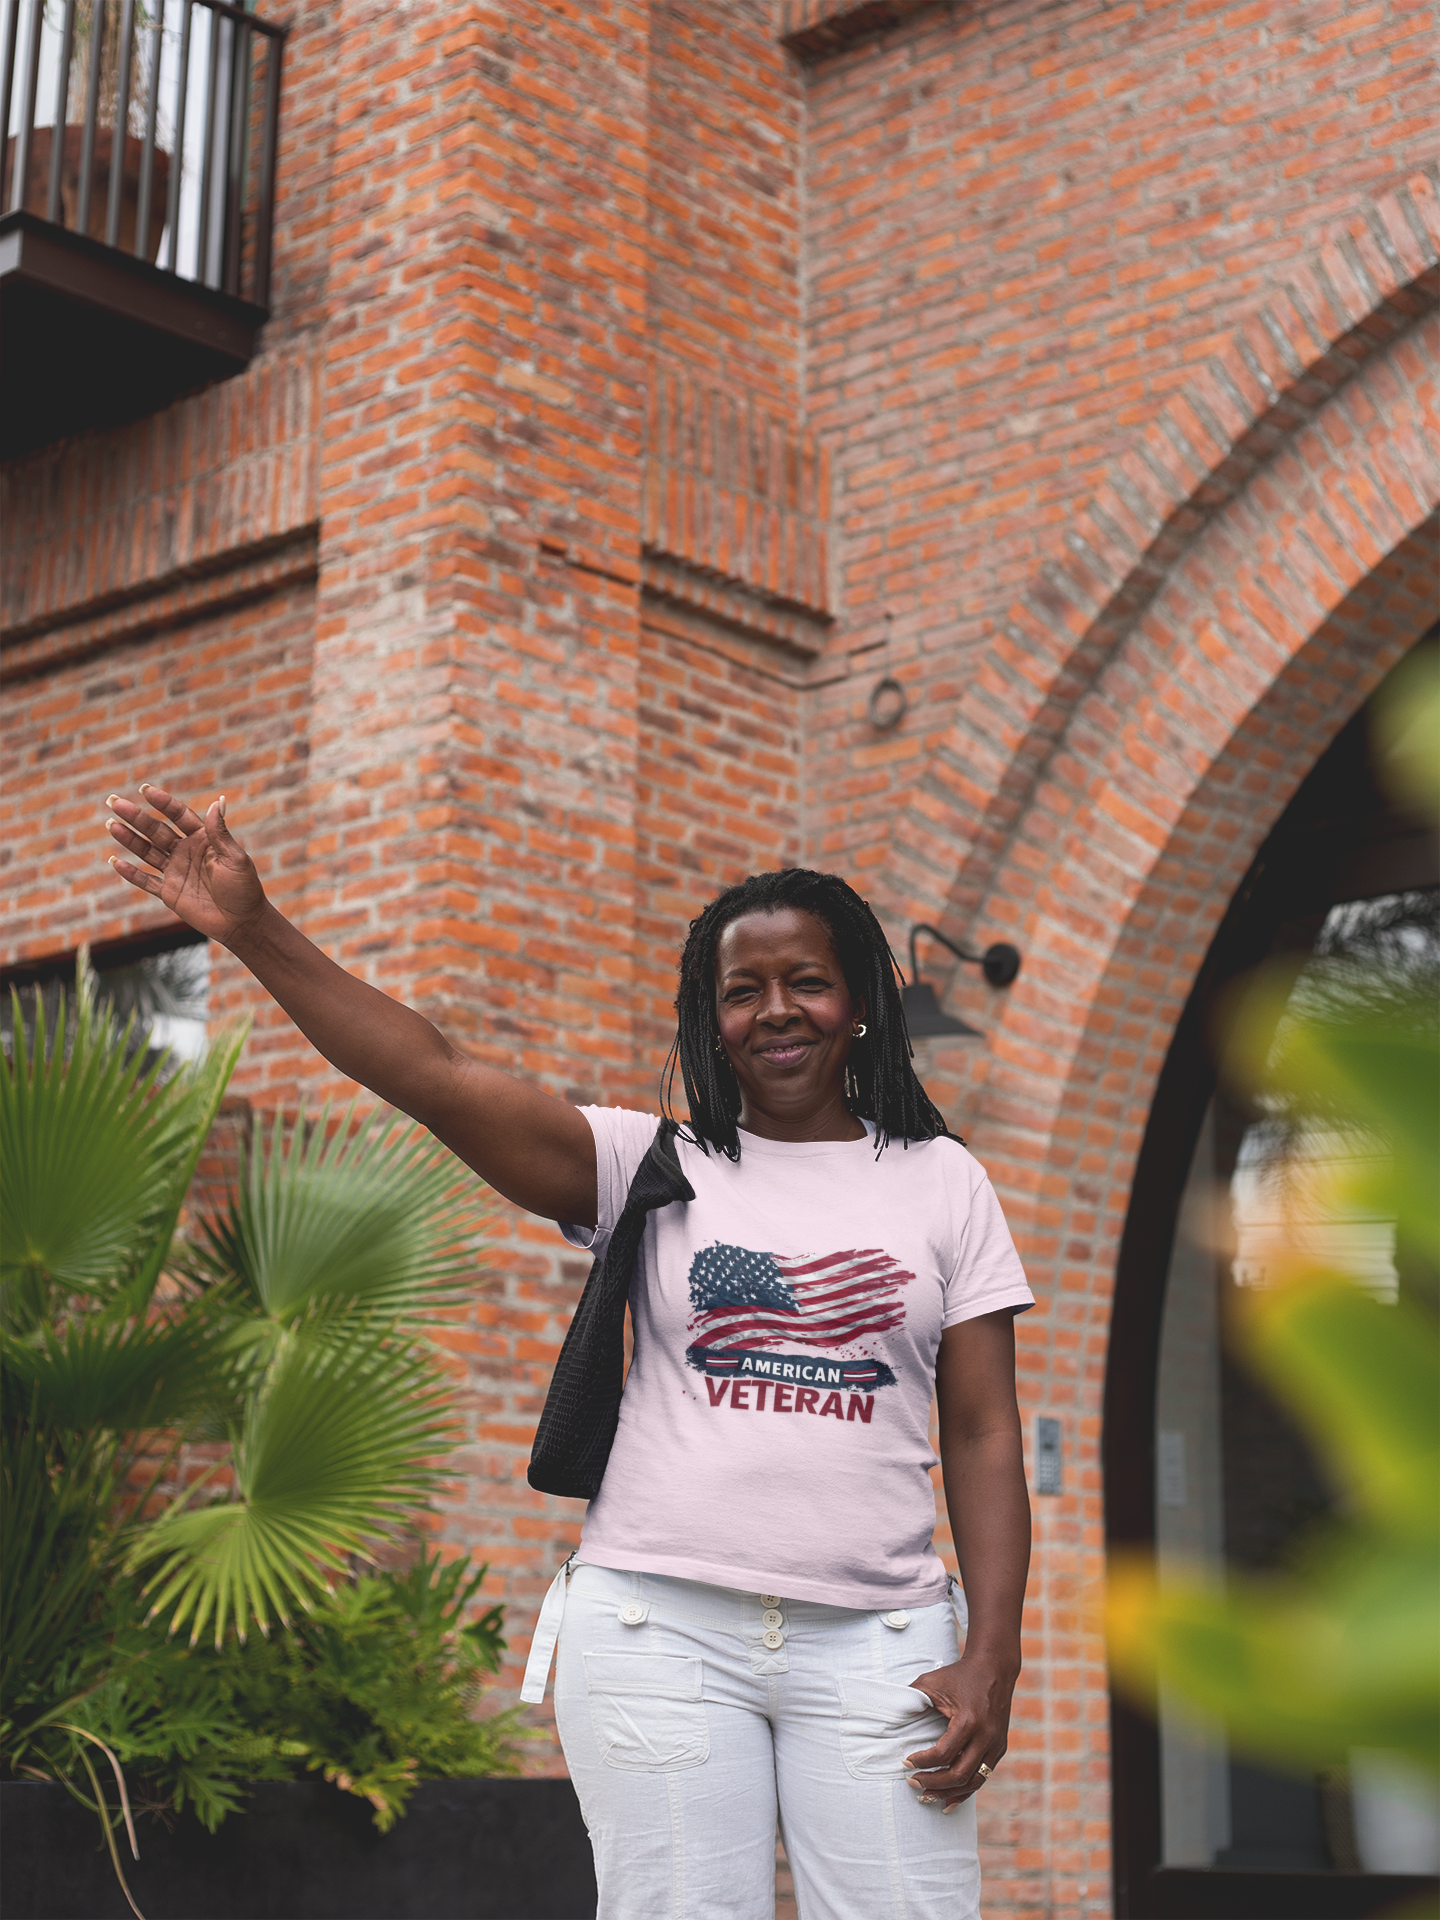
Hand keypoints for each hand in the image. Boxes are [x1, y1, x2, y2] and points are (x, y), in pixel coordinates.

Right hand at [105, 782, 267, 948]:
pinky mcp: (169, 892)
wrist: (241, 922)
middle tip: (113, 802)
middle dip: (135, 816)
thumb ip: (220, 833)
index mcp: (203, 839)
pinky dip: (130, 873)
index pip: (178, 816)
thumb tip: (217, 801)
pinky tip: (114, 861)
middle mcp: (186, 852)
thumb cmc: (244, 888)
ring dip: (129, 839)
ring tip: (111, 825)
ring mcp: (175, 871)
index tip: (144, 790)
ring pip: (147, 852)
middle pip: (156, 830)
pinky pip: (146, 881)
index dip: (162, 803)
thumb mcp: (234, 858)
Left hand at [903, 1655, 1014, 1810]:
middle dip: (933, 1783)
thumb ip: (911, 1700)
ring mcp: (996, 1744)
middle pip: (959, 1774)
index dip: (922, 1762)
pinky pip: (982, 1776)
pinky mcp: (999, 1748)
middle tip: (913, 1783)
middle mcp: (986, 1736)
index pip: (944, 1753)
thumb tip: (889, 1720)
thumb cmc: (959, 1674)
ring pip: (973, 1782)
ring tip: (927, 1797)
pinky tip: (949, 1801)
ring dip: (949, 1793)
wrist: (994, 1668)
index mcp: (969, 1720)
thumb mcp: (932, 1682)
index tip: (906, 1763)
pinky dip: (965, 1791)